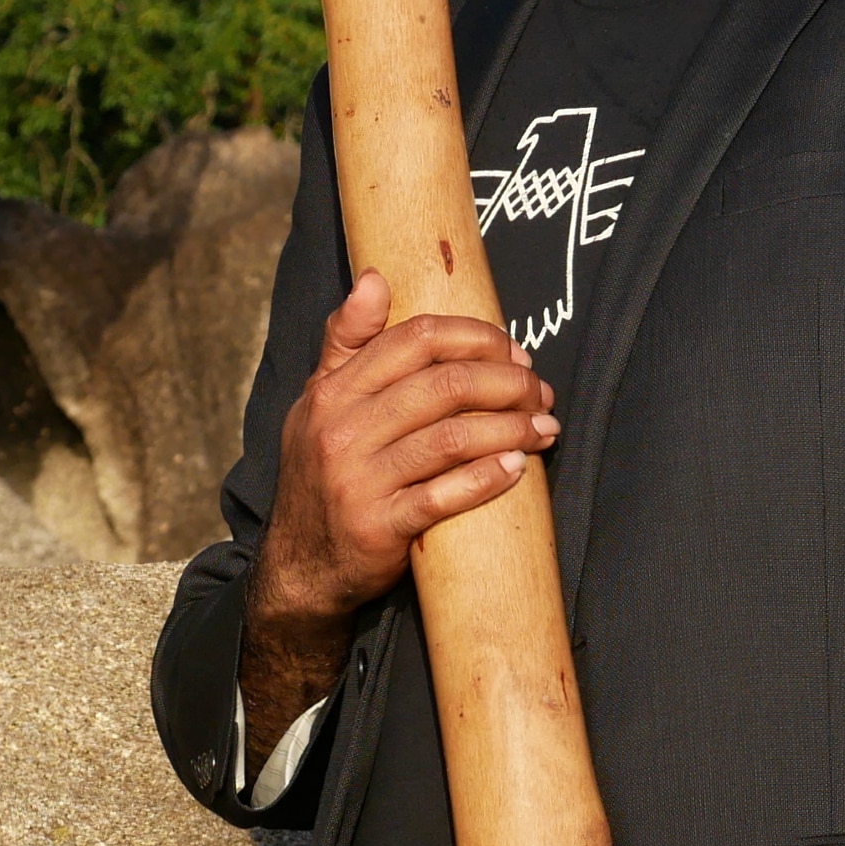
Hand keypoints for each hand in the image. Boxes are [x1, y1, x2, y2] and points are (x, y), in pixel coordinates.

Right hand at [241, 270, 555, 757]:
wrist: (299, 568)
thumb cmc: (323, 476)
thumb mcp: (318, 404)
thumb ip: (346, 342)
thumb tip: (374, 278)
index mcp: (332, 391)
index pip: (415, 340)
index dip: (474, 338)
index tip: (512, 351)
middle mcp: (341, 430)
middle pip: (443, 386)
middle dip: (505, 383)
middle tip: (540, 391)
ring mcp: (358, 481)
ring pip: (451, 438)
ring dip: (511, 429)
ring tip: (545, 428)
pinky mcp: (379, 528)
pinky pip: (444, 496)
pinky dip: (487, 478)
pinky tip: (519, 468)